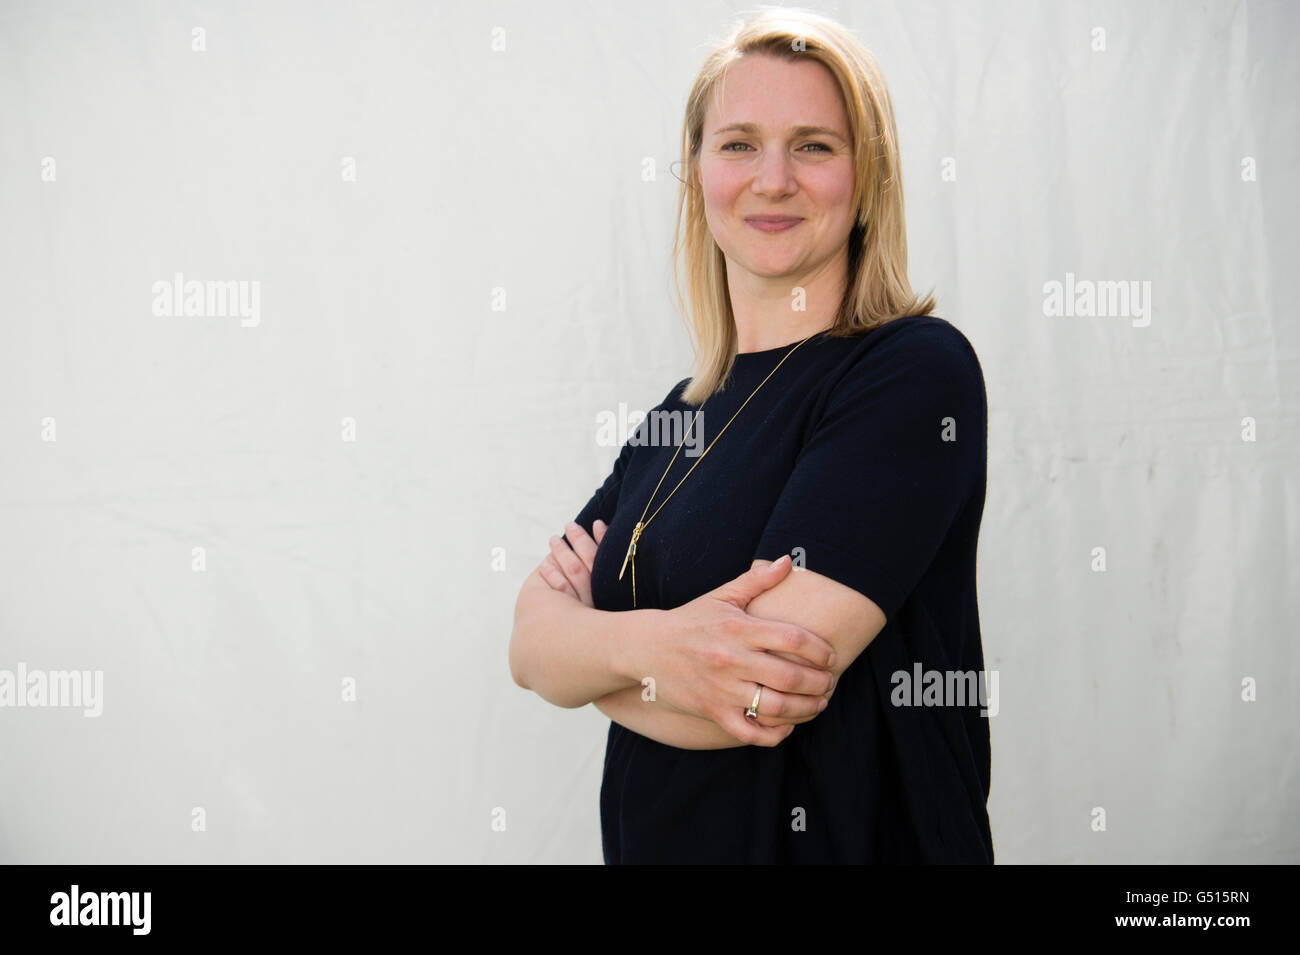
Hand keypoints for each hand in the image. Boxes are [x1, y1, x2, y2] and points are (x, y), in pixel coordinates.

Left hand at [537, 520, 605, 607]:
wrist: (574, 657)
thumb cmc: (586, 615)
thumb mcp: (601, 593)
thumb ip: (600, 565)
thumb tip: (601, 534)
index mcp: (613, 591)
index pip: (610, 559)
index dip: (603, 538)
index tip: (596, 522)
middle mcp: (602, 597)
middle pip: (591, 561)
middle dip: (580, 540)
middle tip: (570, 525)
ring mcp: (586, 607)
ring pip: (575, 571)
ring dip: (563, 552)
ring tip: (554, 539)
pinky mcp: (568, 615)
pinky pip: (561, 589)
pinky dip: (552, 574)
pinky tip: (544, 564)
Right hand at [620, 556, 837, 746]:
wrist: (645, 648)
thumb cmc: (689, 620)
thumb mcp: (721, 596)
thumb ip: (757, 580)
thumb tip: (788, 561)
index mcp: (737, 627)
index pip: (792, 638)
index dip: (820, 650)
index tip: (831, 656)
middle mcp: (731, 659)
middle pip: (790, 676)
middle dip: (820, 684)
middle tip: (829, 684)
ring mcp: (721, 688)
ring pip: (775, 707)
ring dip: (805, 710)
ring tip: (818, 705)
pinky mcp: (712, 711)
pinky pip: (749, 732)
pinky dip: (773, 735)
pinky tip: (786, 727)